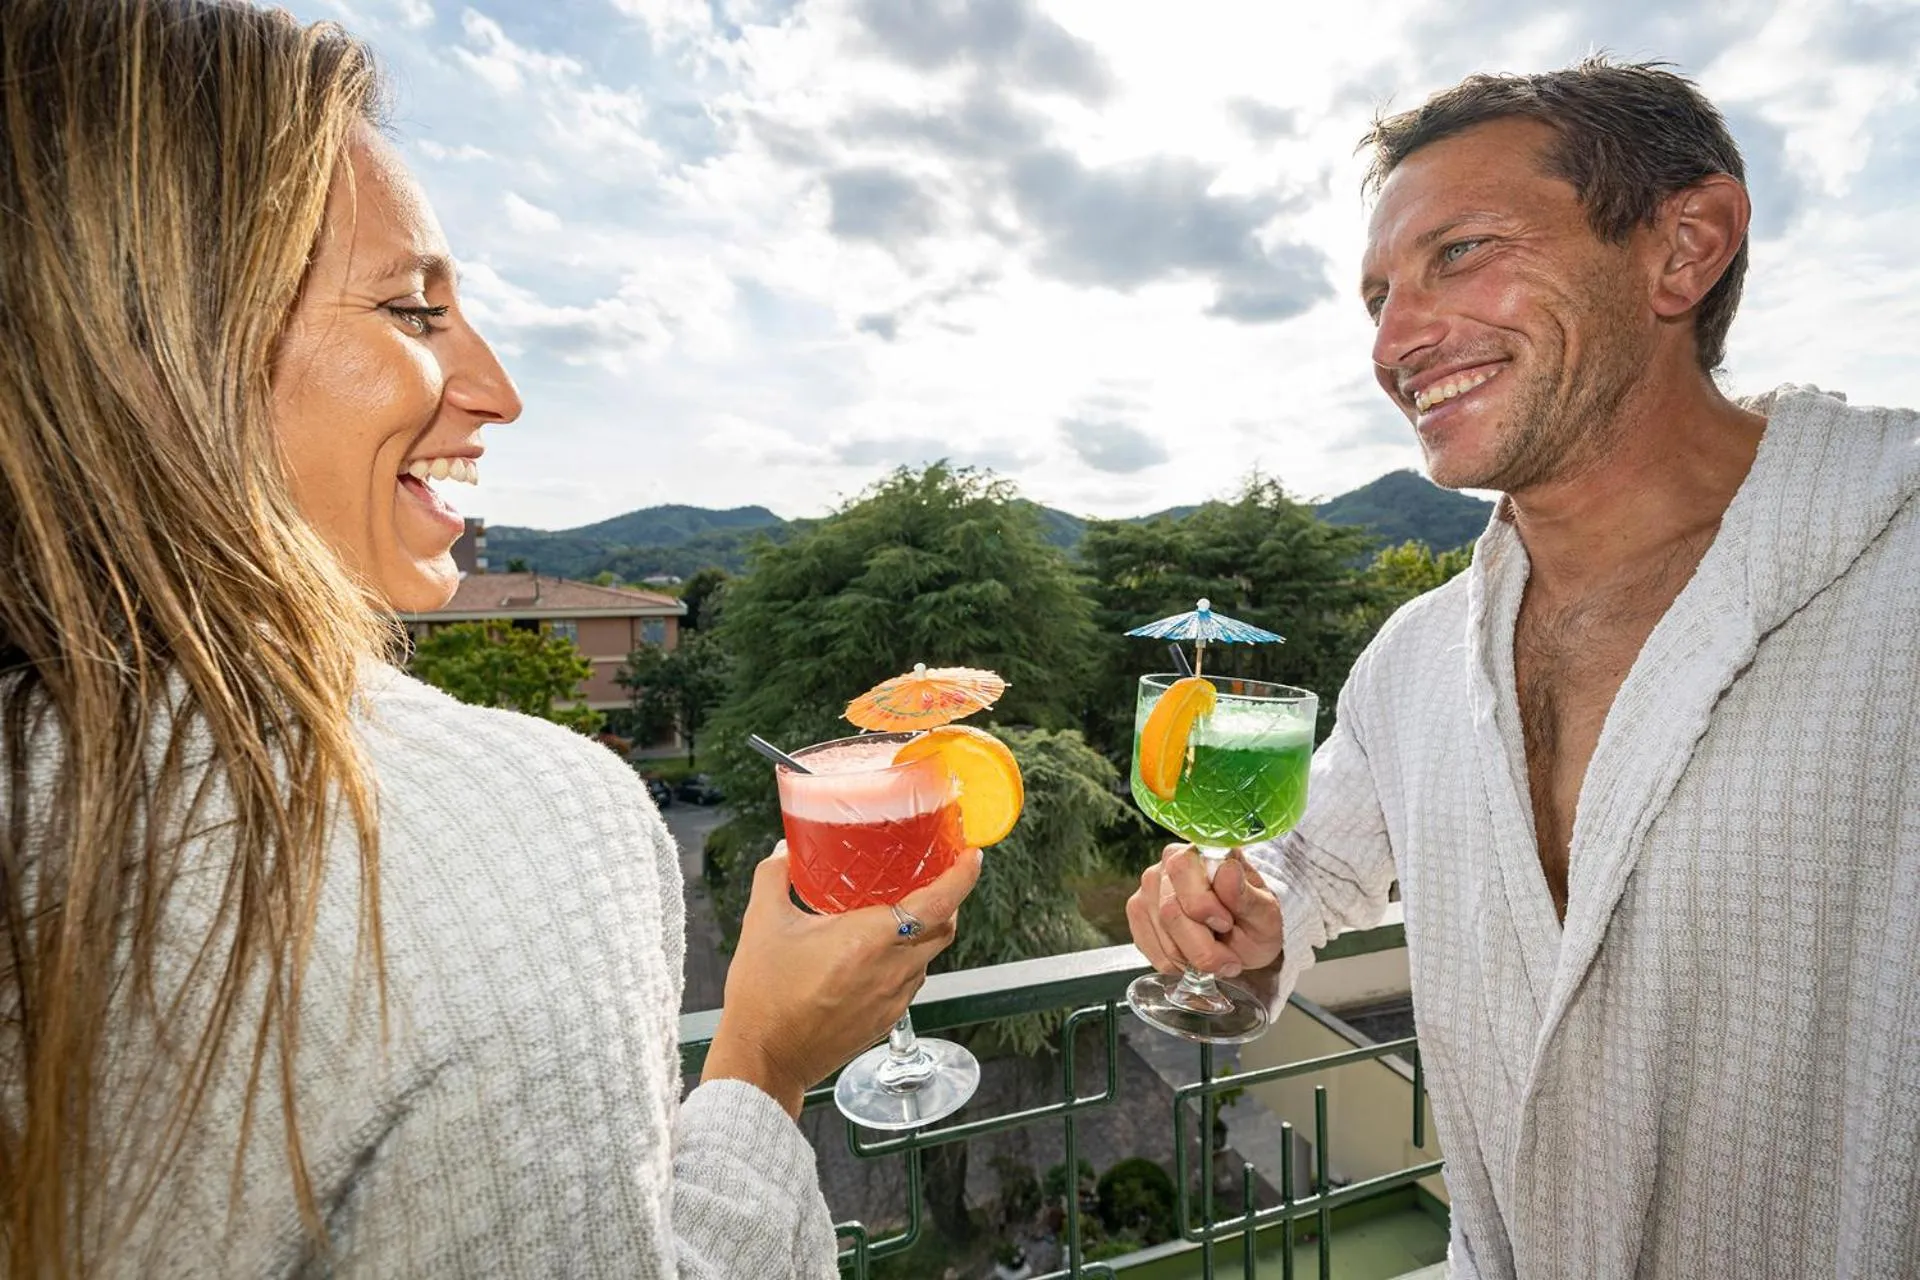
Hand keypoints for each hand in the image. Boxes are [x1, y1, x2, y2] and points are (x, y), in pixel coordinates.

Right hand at [701, 841, 981, 1115]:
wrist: (763, 1059)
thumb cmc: (764, 996)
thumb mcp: (762, 923)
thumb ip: (774, 877)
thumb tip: (784, 853)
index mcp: (870, 940)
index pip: (937, 904)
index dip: (961, 877)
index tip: (970, 857)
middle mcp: (891, 970)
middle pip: (944, 928)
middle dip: (947, 901)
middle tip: (933, 877)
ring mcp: (893, 999)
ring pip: (929, 956)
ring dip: (925, 932)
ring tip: (901, 913)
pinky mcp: (886, 1020)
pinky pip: (910, 981)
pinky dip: (907, 961)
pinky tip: (879, 953)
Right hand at [1125, 843, 1283, 978]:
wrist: (1244, 939)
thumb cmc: (1254, 921)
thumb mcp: (1265, 913)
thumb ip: (1246, 895)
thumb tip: (1227, 870)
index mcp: (1203, 852)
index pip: (1183, 868)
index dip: (1203, 904)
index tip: (1227, 924)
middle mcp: (1170, 863)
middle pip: (1170, 910)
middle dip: (1202, 945)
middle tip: (1228, 959)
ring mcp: (1150, 889)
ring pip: (1161, 933)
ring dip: (1192, 957)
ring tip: (1215, 957)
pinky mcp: (1139, 914)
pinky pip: (1150, 948)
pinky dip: (1176, 963)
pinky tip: (1194, 957)